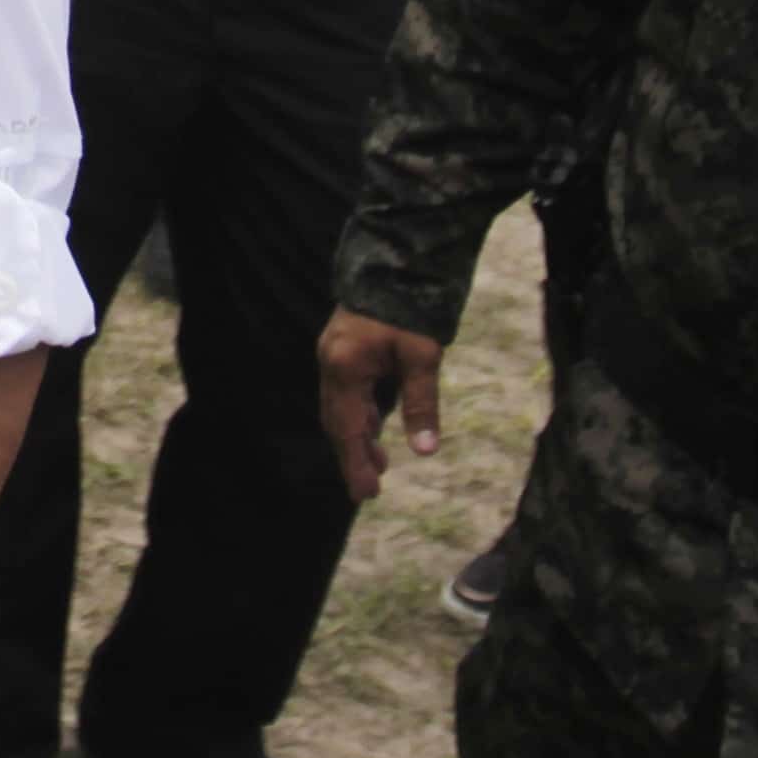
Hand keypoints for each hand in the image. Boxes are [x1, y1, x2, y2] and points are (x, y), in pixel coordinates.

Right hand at [317, 306, 443, 502]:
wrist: (392, 262)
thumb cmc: (407, 308)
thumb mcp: (422, 356)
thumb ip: (421, 404)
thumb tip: (426, 451)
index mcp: (345, 367)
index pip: (347, 428)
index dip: (355, 464)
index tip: (366, 495)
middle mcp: (331, 363)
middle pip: (336, 421)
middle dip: (352, 456)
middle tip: (369, 489)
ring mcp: (333, 355)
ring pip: (340, 407)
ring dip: (357, 436)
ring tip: (379, 463)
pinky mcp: (342, 349)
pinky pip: (346, 392)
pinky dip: (359, 415)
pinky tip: (375, 426)